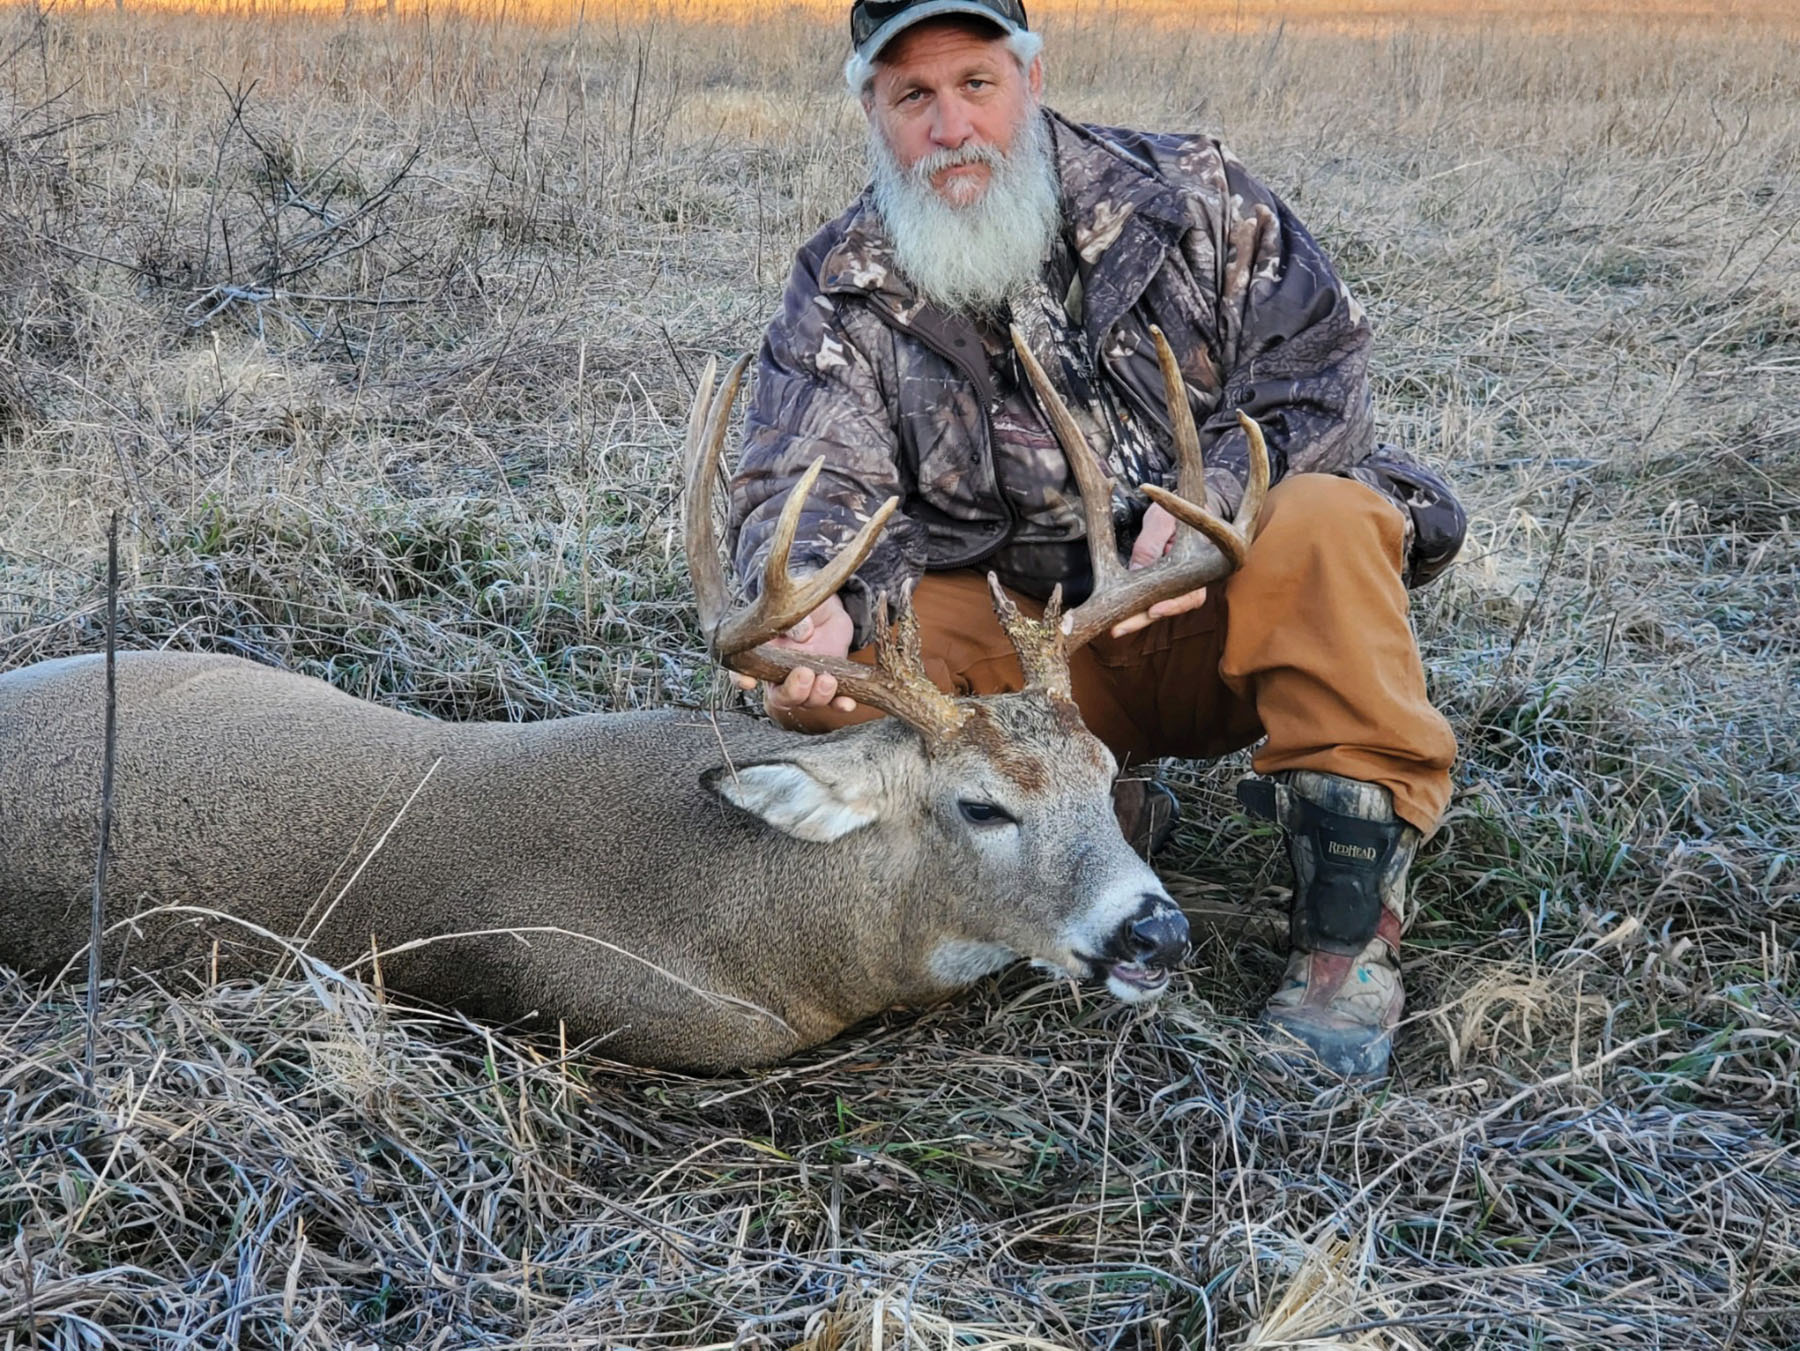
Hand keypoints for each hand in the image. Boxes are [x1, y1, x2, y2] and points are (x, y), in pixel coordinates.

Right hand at [729, 592, 858, 718]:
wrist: (825, 608)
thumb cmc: (799, 601)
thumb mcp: (795, 601)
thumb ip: (794, 617)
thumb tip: (803, 634)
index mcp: (762, 653)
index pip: (743, 670)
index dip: (741, 679)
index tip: (748, 681)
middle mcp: (779, 672)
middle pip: (779, 696)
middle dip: (791, 692)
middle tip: (804, 674)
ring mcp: (803, 681)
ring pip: (805, 701)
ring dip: (816, 696)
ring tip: (828, 679)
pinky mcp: (825, 683)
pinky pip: (832, 701)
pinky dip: (839, 704)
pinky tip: (847, 703)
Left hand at [1110, 502, 1207, 638]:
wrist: (1189, 505)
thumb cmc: (1180, 509)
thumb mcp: (1162, 520)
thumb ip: (1151, 545)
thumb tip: (1137, 572)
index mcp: (1205, 566)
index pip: (1192, 595)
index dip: (1174, 605)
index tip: (1154, 610)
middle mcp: (1193, 580)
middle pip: (1170, 608)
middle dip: (1144, 619)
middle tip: (1118, 629)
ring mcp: (1177, 583)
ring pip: (1158, 606)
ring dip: (1136, 618)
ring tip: (1115, 627)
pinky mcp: (1162, 583)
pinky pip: (1149, 598)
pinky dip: (1134, 607)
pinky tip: (1117, 615)